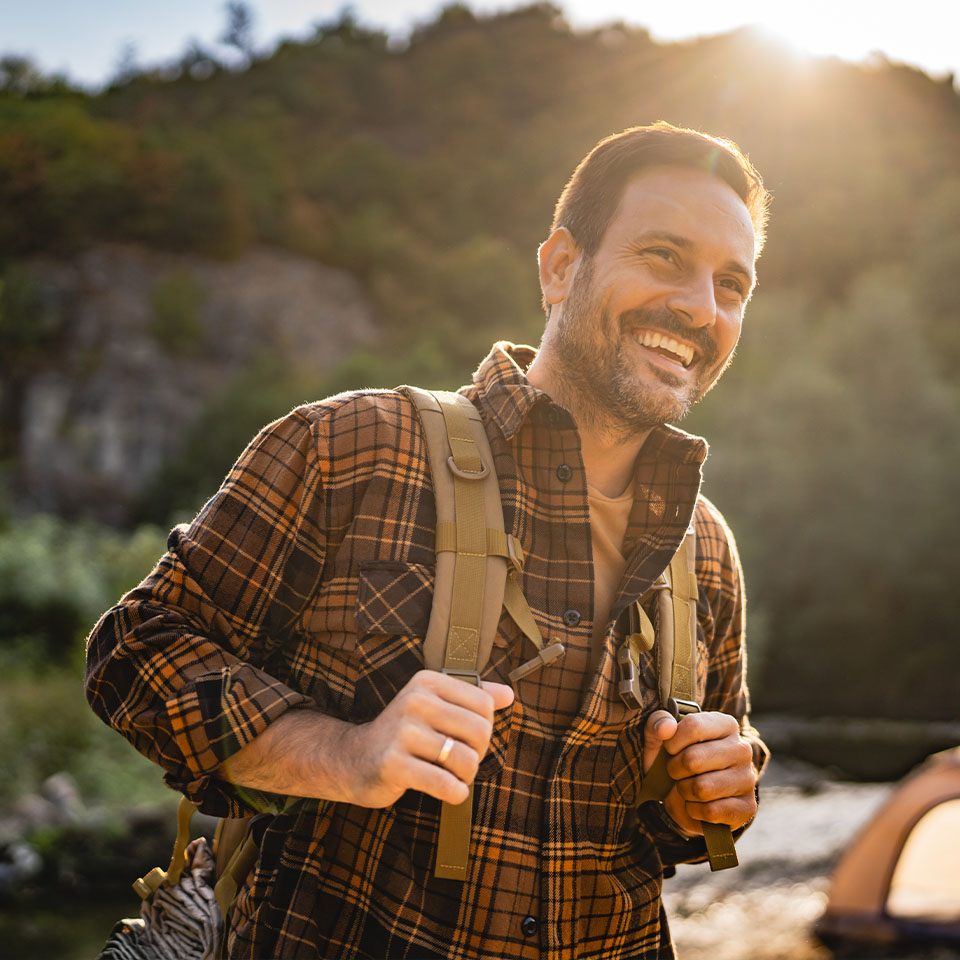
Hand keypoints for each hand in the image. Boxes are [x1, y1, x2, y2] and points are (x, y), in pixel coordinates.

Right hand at [334, 670, 514, 807]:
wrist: (353, 758)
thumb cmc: (404, 733)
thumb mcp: (434, 706)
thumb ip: (473, 697)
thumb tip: (509, 694)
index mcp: (428, 682)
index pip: (484, 704)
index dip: (485, 727)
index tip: (467, 739)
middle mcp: (415, 701)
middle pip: (480, 732)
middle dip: (478, 754)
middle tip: (461, 762)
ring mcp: (402, 732)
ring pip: (466, 760)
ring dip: (466, 777)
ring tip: (453, 776)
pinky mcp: (394, 764)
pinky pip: (445, 784)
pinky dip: (455, 793)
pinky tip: (449, 791)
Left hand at [642, 709, 756, 836]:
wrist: (682, 798)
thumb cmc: (674, 760)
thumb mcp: (659, 737)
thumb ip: (657, 722)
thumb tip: (666, 727)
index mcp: (725, 725)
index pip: (694, 726)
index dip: (672, 742)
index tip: (670, 749)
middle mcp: (742, 749)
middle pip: (693, 759)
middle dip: (674, 770)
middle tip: (678, 771)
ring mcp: (748, 778)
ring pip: (702, 788)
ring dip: (684, 791)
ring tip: (687, 787)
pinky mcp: (748, 806)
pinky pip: (711, 811)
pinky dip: (695, 811)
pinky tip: (698, 804)